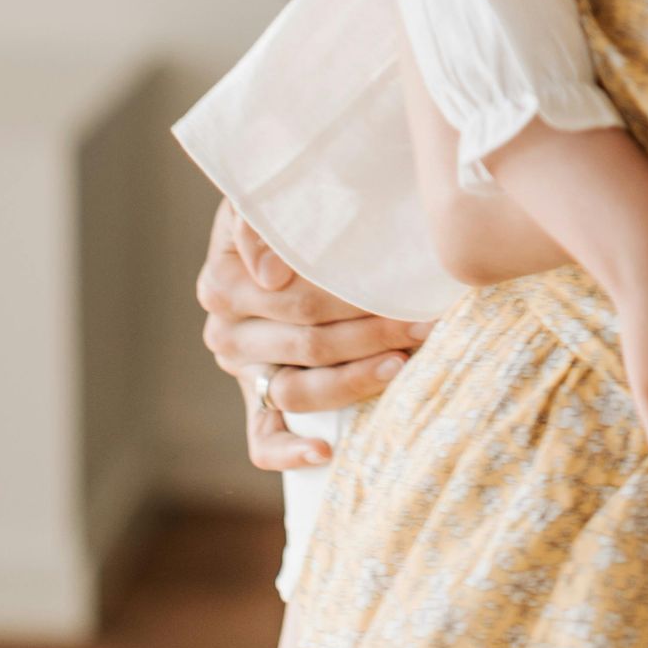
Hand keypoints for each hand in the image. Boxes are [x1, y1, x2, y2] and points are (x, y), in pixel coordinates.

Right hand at [198, 200, 433, 470]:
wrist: (283, 213)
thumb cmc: (289, 200)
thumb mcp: (271, 194)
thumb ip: (258, 222)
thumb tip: (269, 275)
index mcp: (222, 283)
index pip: (295, 303)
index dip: (352, 301)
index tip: (402, 295)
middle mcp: (227, 331)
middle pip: (306, 345)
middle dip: (372, 334)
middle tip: (425, 324)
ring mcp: (242, 370)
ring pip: (297, 391)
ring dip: (354, 381)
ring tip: (401, 365)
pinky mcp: (257, 398)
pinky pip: (262, 438)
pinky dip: (288, 452)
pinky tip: (324, 453)